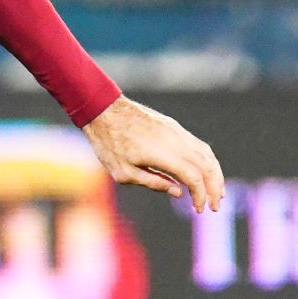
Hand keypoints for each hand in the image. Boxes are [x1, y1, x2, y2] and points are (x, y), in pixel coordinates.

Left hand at [82, 95, 223, 212]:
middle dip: (216, 188)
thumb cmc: (108, 143)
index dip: (201, 196)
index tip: (199, 209)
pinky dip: (206, 161)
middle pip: (208, 166)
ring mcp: (175, 131)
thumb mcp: (123, 172)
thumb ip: (153, 183)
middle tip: (215, 207)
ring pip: (206, 154)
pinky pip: (197, 144)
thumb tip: (178, 192)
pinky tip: (203, 172)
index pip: (194, 178)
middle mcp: (175, 140)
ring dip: (215, 174)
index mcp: (163, 154)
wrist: (102, 108)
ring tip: (215, 192)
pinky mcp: (173, 126)